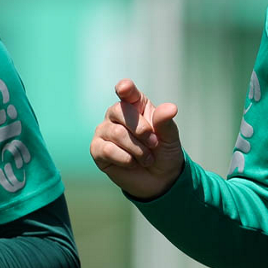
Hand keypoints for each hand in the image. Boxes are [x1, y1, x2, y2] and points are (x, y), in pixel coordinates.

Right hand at [90, 79, 183, 199]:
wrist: (159, 179)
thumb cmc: (164, 151)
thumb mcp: (169, 137)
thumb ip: (166, 122)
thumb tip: (170, 108)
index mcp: (135, 104)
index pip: (127, 91)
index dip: (125, 88)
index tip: (124, 88)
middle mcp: (116, 114)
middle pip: (120, 111)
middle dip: (141, 130)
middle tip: (154, 143)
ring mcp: (104, 131)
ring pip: (116, 133)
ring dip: (137, 149)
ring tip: (147, 158)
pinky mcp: (97, 149)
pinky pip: (107, 150)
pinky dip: (125, 159)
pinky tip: (132, 163)